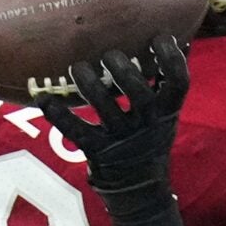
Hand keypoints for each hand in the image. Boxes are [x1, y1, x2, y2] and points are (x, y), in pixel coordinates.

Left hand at [64, 34, 191, 197]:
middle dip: (124, 71)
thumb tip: (182, 39)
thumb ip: (168, 80)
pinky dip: (58, 115)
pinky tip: (43, 99)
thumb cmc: (152, 136)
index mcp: (167, 111)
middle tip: (109, 54)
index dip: (171, 59)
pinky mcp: (97, 151)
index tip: (159, 38)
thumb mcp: (167, 112)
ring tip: (77, 67)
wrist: (139, 187)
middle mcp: (147, 124)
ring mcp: (121, 139)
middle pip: (139, 95)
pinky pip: (76, 131)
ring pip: (106, 110)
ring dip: (90, 86)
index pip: (179, 82)